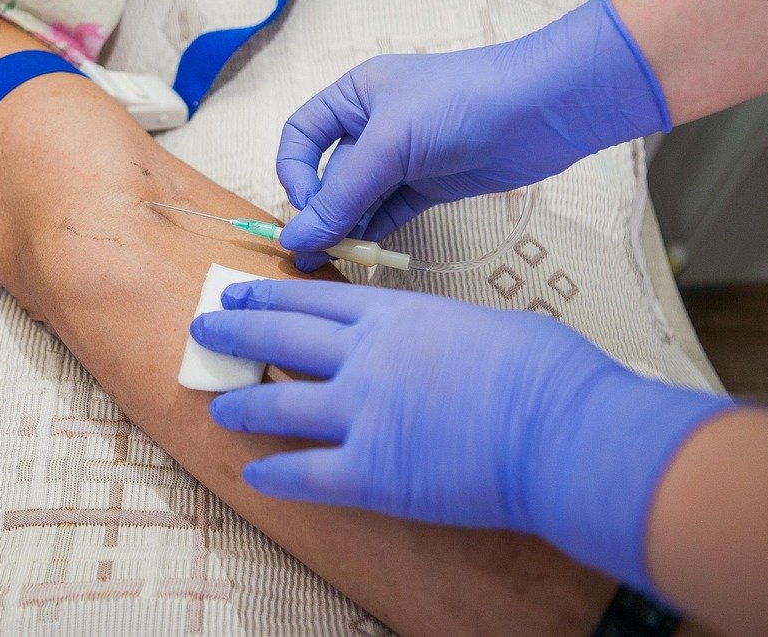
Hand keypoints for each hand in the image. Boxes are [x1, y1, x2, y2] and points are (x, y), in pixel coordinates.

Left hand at [191, 279, 730, 591]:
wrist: (562, 429)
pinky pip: (305, 473)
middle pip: (281, 337)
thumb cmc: (545, 372)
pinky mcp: (371, 471)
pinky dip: (275, 474)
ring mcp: (362, 412)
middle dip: (237, 330)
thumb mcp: (482, 326)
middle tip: (204, 328)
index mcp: (395, 315)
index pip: (313, 297)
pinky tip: (255, 475)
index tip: (238, 292)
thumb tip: (434, 343)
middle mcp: (365, 357)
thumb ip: (437, 332)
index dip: (269, 294)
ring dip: (242, 403)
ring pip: (279, 403)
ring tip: (217, 405)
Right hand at [276, 0, 670, 270]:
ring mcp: (403, 157)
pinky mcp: (430, 184)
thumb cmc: (461, 103)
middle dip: (318, 212)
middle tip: (311, 255)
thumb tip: (295, 238)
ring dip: (344, 229)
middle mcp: (373, 124)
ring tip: (332, 264)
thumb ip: (342, 195)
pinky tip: (365, 255)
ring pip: (358, 198)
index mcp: (354, 96)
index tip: (308, 209)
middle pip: (327, 173)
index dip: (295, 173)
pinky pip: (389, 213)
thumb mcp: (390, 144)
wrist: (544, 109)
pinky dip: (375, 234)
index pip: (301, 136)